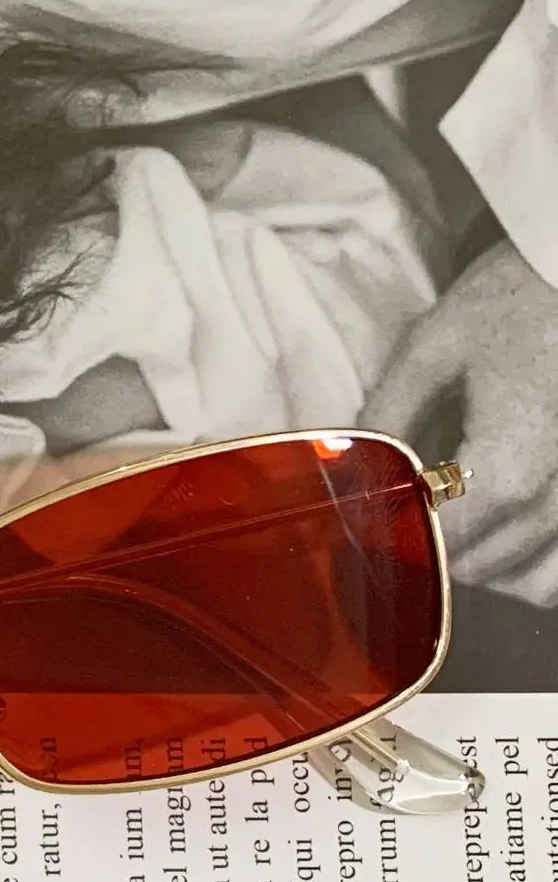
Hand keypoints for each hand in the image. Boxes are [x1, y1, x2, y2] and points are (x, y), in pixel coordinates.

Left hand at [363, 241, 557, 603]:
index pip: (442, 545)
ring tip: (453, 527)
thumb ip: (387, 416)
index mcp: (510, 467)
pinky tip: (507, 535)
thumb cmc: (516, 300)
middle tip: (396, 520)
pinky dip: (540, 567)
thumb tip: (344, 465)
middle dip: (435, 555)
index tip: (363, 526)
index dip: (395, 541)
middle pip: (487, 569)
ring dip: (491, 568)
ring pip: (539, 581)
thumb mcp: (432, 349)